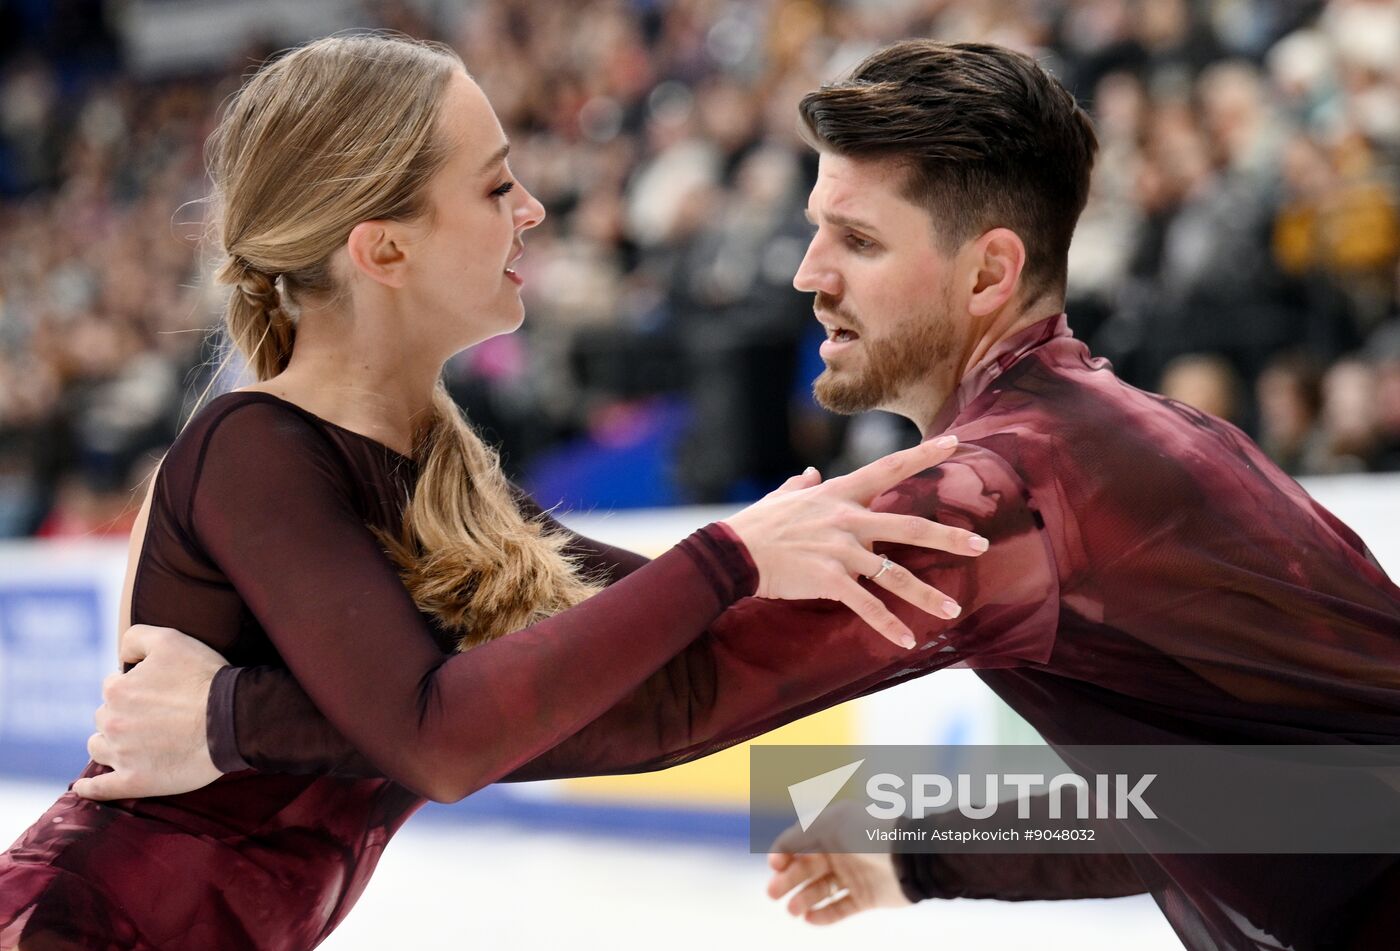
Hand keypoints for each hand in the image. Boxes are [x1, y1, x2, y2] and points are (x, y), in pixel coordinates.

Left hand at [72, 625, 227, 800]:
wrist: (232, 719)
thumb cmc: (205, 678)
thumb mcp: (170, 640)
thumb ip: (136, 638)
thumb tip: (121, 656)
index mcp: (117, 690)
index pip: (114, 686)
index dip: (137, 687)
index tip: (160, 692)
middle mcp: (112, 722)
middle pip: (105, 717)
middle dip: (123, 715)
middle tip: (156, 716)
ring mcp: (122, 755)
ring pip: (99, 747)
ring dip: (109, 744)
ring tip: (134, 744)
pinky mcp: (135, 781)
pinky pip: (101, 789)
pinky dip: (91, 788)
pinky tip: (84, 788)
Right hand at [721, 435, 984, 646]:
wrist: (733, 552)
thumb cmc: (757, 524)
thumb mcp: (782, 497)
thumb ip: (802, 485)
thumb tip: (812, 474)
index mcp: (840, 494)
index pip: (889, 468)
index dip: (924, 455)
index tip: (956, 442)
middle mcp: (847, 519)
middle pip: (909, 525)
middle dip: (949, 537)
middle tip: (981, 545)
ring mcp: (840, 550)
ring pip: (894, 574)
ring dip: (926, 595)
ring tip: (952, 610)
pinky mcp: (829, 579)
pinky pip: (866, 604)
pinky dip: (887, 625)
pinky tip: (906, 641)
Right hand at [766, 804, 912, 925]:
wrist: (909, 856)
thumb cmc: (866, 834)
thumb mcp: (828, 826)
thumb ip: (799, 836)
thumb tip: (778, 853)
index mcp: (832, 829)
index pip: (799, 842)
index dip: (783, 853)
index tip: (775, 865)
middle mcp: (841, 851)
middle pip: (806, 868)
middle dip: (787, 880)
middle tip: (772, 893)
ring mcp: (854, 875)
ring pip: (821, 889)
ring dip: (803, 899)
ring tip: (792, 910)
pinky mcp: (866, 896)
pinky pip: (840, 907)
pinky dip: (825, 914)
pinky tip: (809, 919)